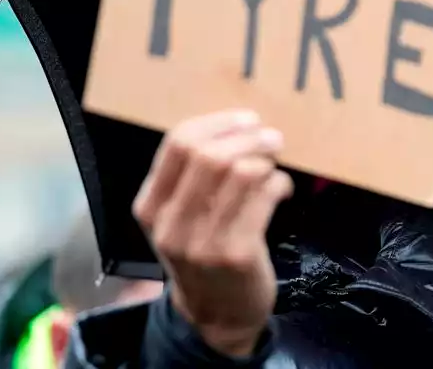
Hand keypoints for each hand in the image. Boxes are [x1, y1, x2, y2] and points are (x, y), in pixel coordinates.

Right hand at [132, 110, 292, 356]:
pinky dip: (280, 184)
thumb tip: (236, 124)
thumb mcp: (182, 216)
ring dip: (267, 159)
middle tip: (273, 137)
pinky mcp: (236, 253)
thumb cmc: (205, 251)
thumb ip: (193, 177)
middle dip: (249, 137)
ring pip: (241, 172)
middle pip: (209, 153)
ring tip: (275, 165)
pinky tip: (282, 190)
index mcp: (150, 206)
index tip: (246, 119)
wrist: (216, 314)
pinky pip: (264, 196)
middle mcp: (170, 223)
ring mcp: (202, 241)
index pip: (176, 143)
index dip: (218, 122)